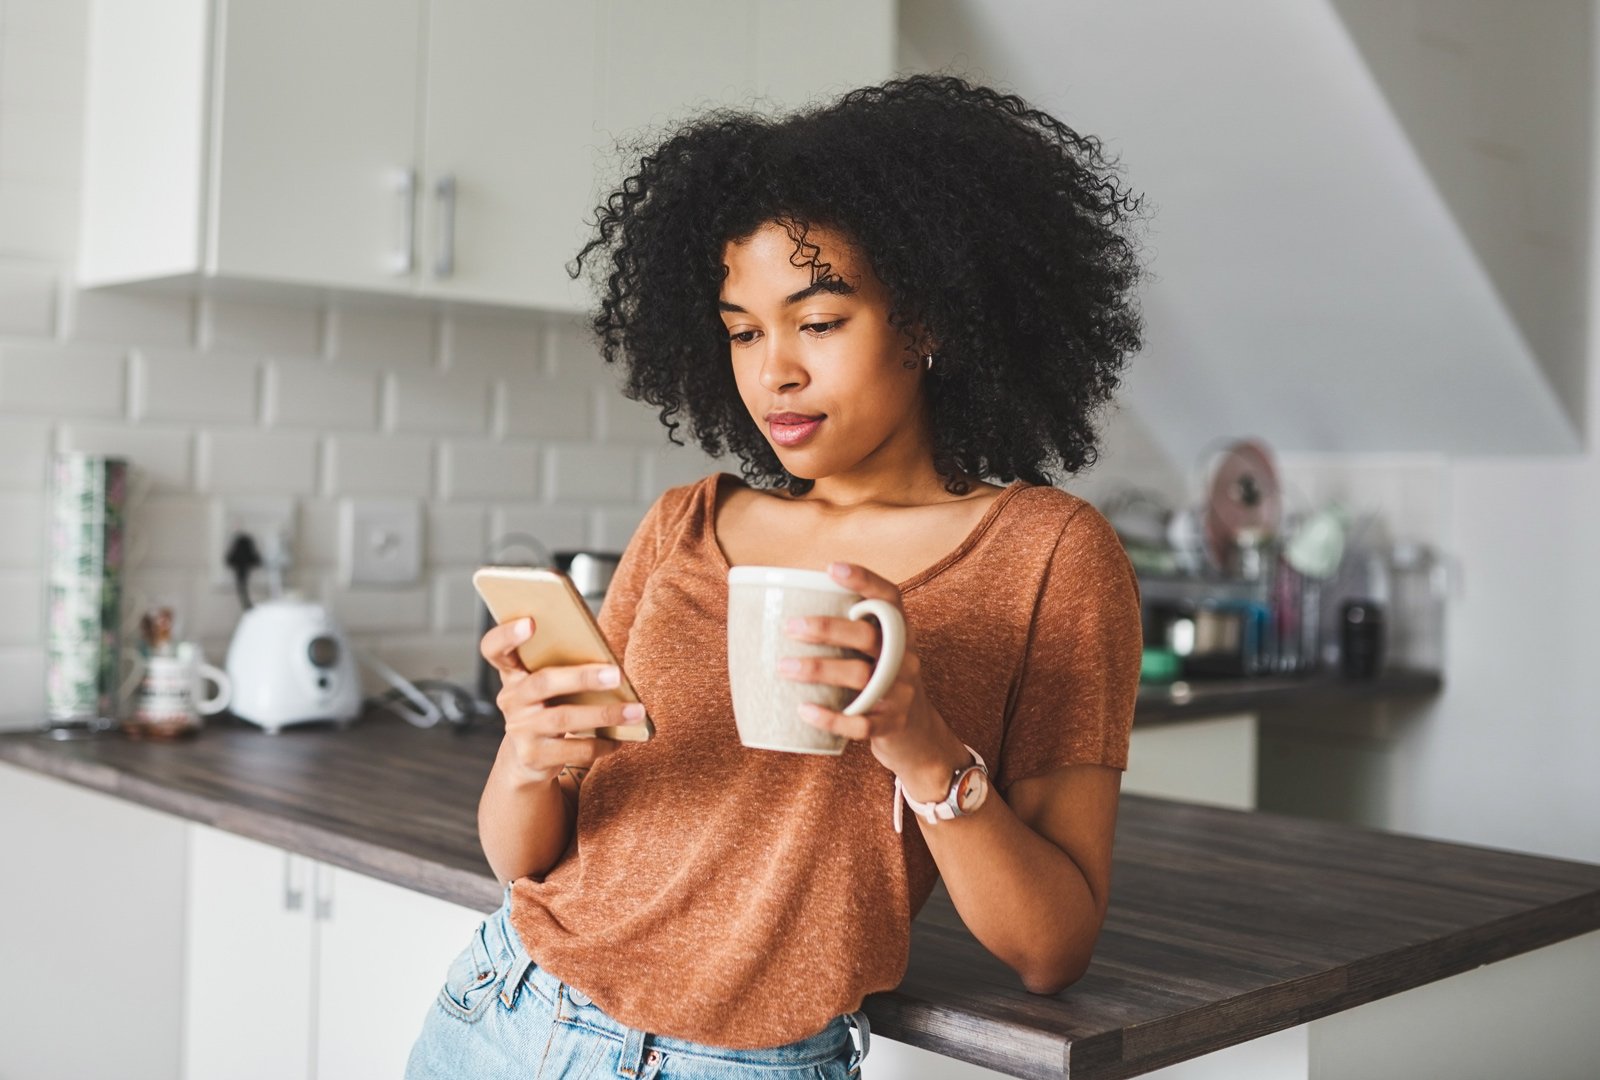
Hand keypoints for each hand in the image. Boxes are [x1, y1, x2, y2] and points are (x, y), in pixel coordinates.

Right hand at [480, 618, 643, 785]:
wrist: (528, 759)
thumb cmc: (549, 708)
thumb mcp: (549, 687)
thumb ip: (565, 669)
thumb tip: (611, 664)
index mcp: (513, 673)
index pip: (494, 649)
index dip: (507, 634)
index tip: (530, 621)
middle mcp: (511, 699)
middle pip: (543, 682)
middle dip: (583, 677)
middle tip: (617, 674)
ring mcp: (519, 729)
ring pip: (563, 718)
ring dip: (604, 714)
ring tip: (636, 711)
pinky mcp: (533, 756)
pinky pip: (573, 749)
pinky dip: (600, 744)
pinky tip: (619, 739)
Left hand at [780, 563, 971, 801]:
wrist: (919, 736)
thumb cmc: (882, 684)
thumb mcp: (878, 654)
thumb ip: (848, 633)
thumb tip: (781, 611)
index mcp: (900, 633)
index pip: (890, 598)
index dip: (864, 580)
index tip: (831, 568)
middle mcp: (905, 657)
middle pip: (869, 636)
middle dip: (828, 629)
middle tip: (790, 627)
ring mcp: (901, 692)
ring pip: (861, 676)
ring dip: (819, 669)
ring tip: (783, 667)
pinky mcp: (893, 724)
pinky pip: (862, 723)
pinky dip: (831, 718)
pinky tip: (804, 710)